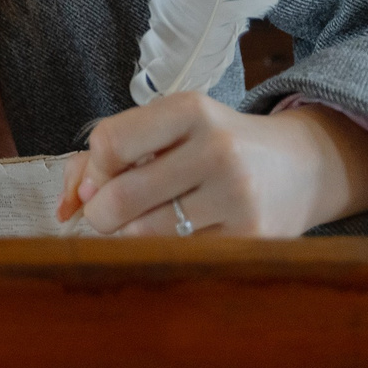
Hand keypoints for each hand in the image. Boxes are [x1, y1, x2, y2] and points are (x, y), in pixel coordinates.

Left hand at [55, 94, 367, 237]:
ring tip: (142, 226)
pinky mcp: (253, 239)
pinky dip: (164, 255)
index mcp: (191, 110)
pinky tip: (177, 240)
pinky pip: (180, 257)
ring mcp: (239, 197)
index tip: (102, 180)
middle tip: (108, 215)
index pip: (110, 143)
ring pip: (145, 236)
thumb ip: (106, 154)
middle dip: (100, 214)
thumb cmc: (214, 146)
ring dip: (128, 238)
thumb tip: (67, 206)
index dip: (92, 171)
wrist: (301, 168)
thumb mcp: (169, 129)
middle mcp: (218, 149)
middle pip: (121, 197)